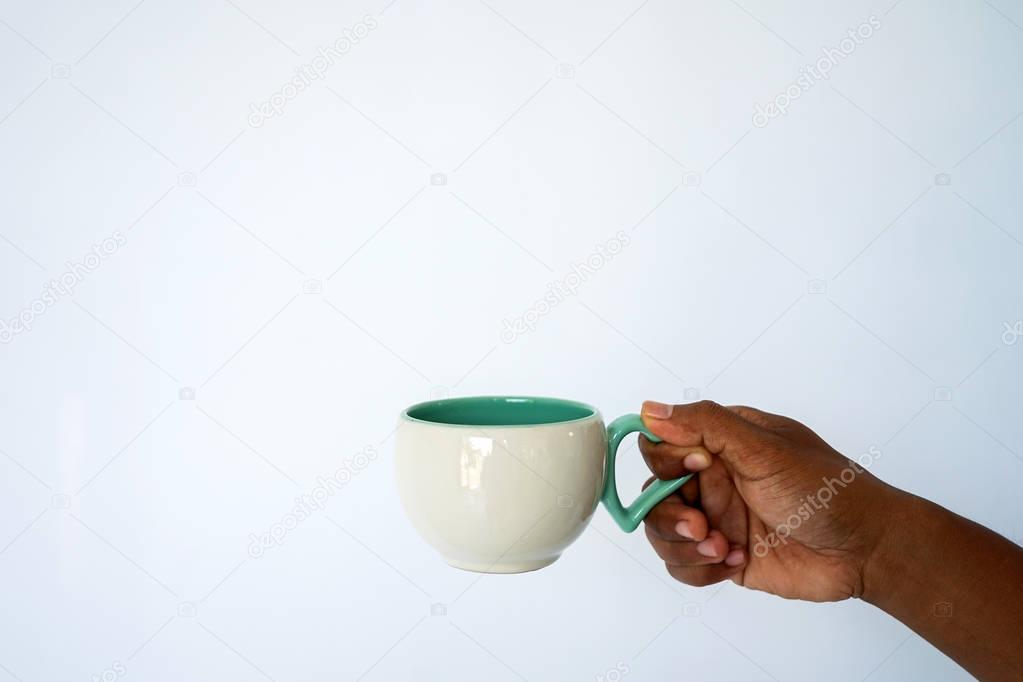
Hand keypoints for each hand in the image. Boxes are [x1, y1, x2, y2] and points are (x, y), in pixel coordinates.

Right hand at [639, 400, 900, 601]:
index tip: (699, 469)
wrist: (865, 550)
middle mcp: (713, 479)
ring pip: (661, 533)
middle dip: (670, 515)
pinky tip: (732, 563)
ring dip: (682, 546)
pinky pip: (681, 566)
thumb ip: (706, 425)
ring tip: (720, 549)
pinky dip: (697, 569)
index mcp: (721, 443)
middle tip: (702, 527)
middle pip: (654, 495)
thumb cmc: (826, 490)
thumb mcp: (764, 448)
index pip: (661, 445)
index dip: (668, 461)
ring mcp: (716, 519)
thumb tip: (650, 409)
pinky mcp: (722, 557)